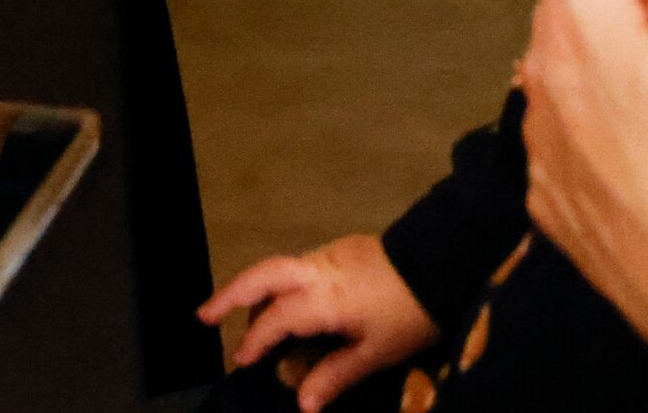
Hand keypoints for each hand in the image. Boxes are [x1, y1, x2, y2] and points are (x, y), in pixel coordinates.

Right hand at [198, 235, 435, 411]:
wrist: (443, 260)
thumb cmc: (411, 313)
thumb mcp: (377, 353)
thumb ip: (336, 374)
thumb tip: (303, 404)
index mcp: (323, 297)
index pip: (275, 318)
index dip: (254, 339)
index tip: (240, 359)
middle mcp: (317, 270)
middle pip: (262, 275)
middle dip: (230, 294)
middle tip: (204, 314)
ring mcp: (328, 255)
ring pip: (279, 268)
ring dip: (257, 290)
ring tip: (249, 320)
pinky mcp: (341, 249)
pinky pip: (300, 266)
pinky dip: (283, 285)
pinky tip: (290, 304)